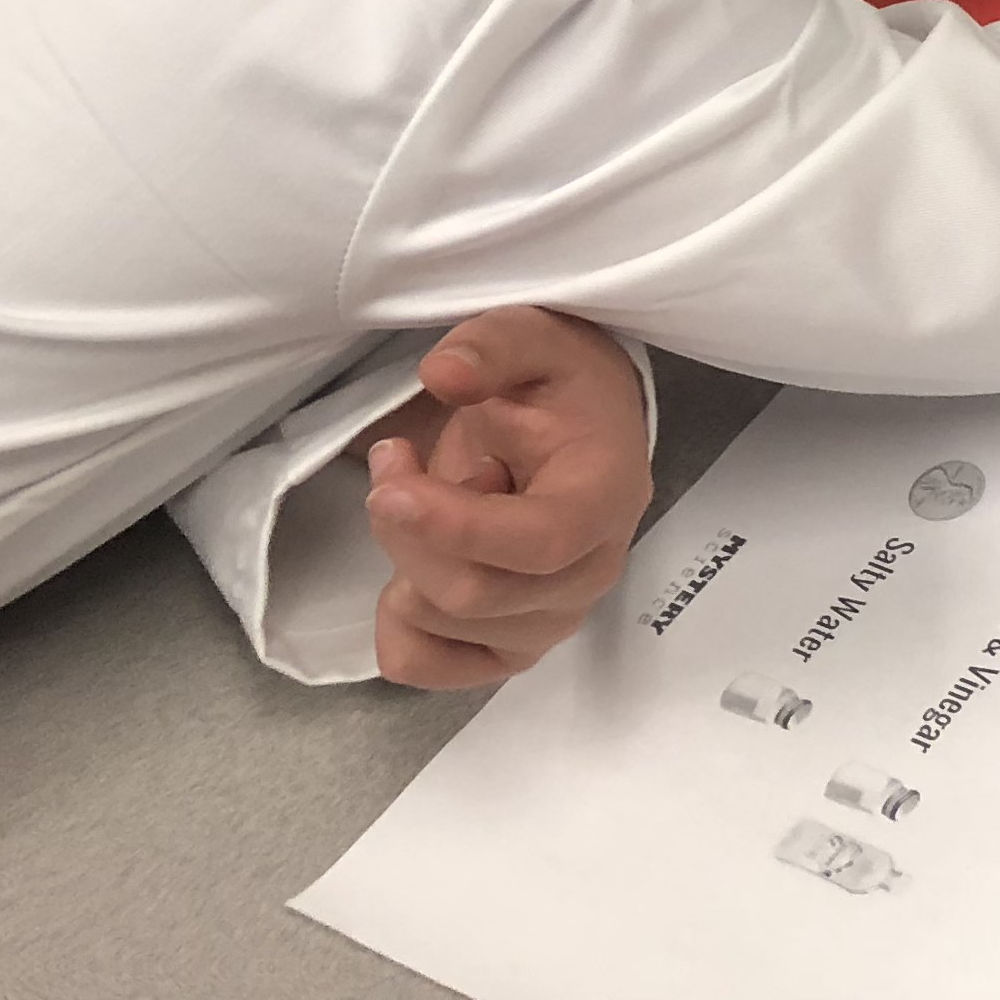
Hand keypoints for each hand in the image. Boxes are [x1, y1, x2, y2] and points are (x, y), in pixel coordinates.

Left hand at [358, 308, 653, 690]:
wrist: (579, 432)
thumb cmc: (557, 387)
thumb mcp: (533, 337)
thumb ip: (490, 344)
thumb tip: (443, 374)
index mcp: (608, 496)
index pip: (541, 542)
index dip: (458, 526)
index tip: (391, 484)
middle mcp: (591, 574)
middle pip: (473, 591)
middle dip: (407, 529)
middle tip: (393, 461)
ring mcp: (551, 621)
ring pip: (439, 622)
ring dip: (400, 556)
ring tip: (425, 499)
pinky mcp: (508, 651)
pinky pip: (420, 663)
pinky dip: (394, 619)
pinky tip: (420, 561)